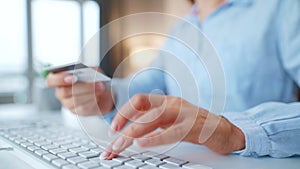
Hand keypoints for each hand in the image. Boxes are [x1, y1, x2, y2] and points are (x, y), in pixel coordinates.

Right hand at [46, 72, 113, 115]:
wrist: (103, 91)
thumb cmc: (93, 79)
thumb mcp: (91, 70)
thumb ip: (88, 70)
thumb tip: (87, 73)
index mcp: (60, 79)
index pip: (51, 80)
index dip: (59, 79)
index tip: (73, 77)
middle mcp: (61, 92)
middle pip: (65, 92)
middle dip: (83, 87)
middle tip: (97, 84)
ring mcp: (67, 103)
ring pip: (75, 101)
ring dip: (90, 94)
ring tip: (101, 89)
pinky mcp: (76, 111)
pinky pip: (82, 108)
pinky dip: (92, 101)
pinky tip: (97, 97)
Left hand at [100, 94, 244, 158]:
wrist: (224, 129)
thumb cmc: (195, 125)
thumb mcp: (171, 120)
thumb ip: (154, 122)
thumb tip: (132, 131)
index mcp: (166, 101)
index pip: (139, 101)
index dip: (123, 112)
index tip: (113, 128)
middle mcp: (173, 104)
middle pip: (142, 112)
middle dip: (123, 129)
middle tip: (112, 145)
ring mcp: (183, 114)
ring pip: (153, 119)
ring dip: (133, 133)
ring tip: (121, 146)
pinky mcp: (194, 126)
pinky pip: (172, 132)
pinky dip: (156, 138)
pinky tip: (143, 144)